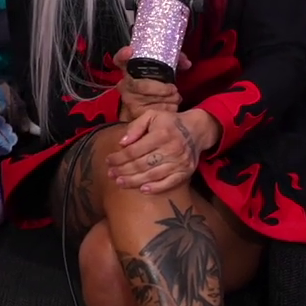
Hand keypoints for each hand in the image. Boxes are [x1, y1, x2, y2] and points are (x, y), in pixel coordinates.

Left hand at [107, 107, 221, 194]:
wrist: (197, 130)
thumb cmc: (170, 122)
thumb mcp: (152, 115)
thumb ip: (136, 126)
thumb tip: (122, 143)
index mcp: (161, 134)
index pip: (135, 150)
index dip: (119, 157)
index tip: (109, 160)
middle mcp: (171, 149)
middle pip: (141, 164)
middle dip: (123, 170)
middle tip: (111, 174)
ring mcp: (179, 162)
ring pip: (152, 175)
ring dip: (134, 181)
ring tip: (120, 182)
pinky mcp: (185, 172)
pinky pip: (169, 183)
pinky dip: (155, 188)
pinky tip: (143, 190)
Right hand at [111, 45, 187, 120]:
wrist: (148, 104)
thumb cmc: (156, 82)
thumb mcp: (164, 68)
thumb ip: (176, 60)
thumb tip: (187, 63)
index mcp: (130, 68)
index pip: (120, 59)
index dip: (123, 55)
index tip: (129, 51)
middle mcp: (125, 83)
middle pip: (141, 85)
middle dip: (161, 89)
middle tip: (173, 89)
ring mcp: (129, 98)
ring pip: (148, 100)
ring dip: (167, 99)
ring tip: (175, 97)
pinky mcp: (135, 112)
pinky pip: (153, 111)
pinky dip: (167, 108)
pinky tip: (172, 105)